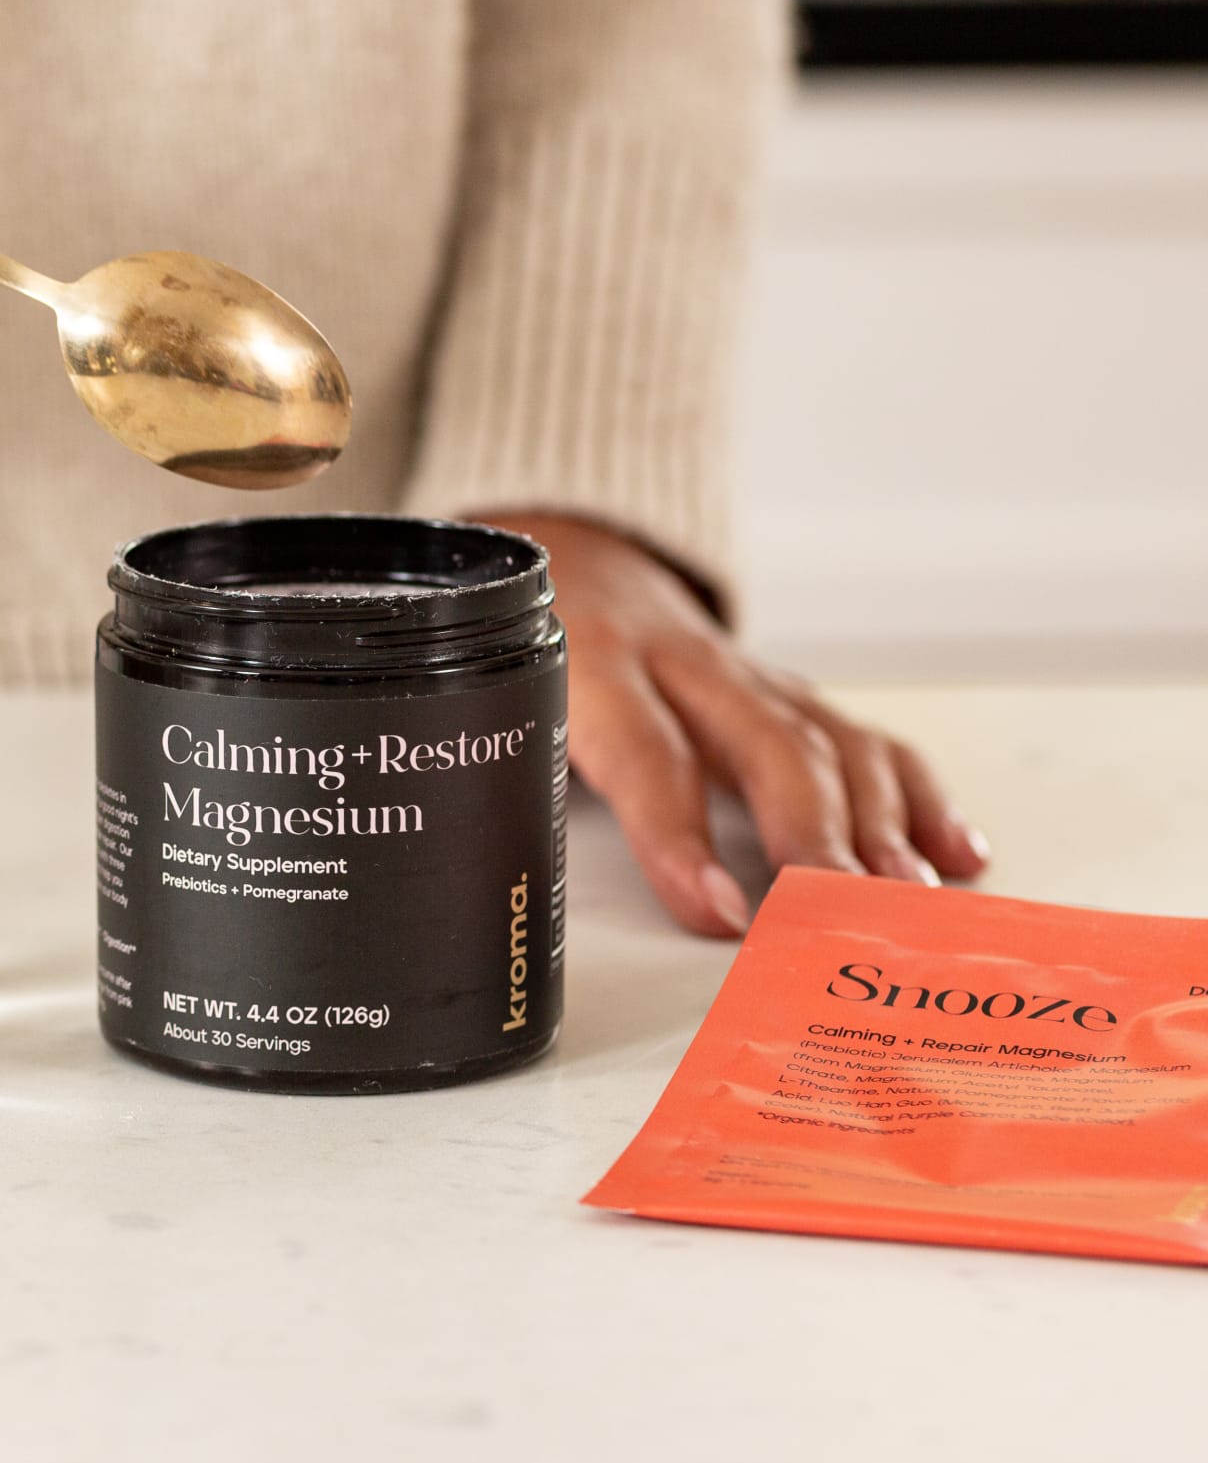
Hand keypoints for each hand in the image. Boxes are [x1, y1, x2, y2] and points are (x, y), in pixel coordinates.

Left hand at [477, 513, 989, 937]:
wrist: (575, 552)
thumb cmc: (539, 648)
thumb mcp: (508, 701)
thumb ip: (515, 776)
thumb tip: (517, 893)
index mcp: (593, 663)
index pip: (643, 751)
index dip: (680, 836)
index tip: (719, 909)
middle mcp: (684, 661)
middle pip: (765, 742)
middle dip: (810, 831)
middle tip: (841, 910)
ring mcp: (750, 675)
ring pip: (826, 739)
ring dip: (877, 822)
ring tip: (906, 897)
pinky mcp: (790, 691)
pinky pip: (865, 738)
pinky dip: (917, 797)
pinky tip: (954, 854)